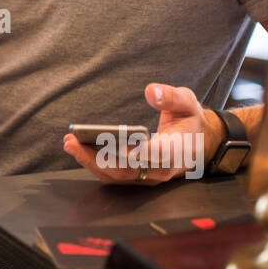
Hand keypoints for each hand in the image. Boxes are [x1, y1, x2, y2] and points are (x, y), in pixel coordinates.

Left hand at [61, 83, 223, 185]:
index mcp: (179, 150)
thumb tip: (151, 91)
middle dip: (98, 158)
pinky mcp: (137, 177)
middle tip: (73, 143)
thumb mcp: (188, 103)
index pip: (158, 154)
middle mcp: (162, 169)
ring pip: (117, 175)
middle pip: (128, 169)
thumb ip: (171, 97)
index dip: (139, 152)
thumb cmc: (189, 121)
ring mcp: (149, 176)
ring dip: (91, 162)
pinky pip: (114, 175)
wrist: (198, 143)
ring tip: (70, 143)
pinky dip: (95, 163)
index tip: (118, 144)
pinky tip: (78, 148)